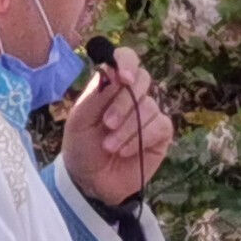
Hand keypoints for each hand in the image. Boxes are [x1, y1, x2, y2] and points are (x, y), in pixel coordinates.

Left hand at [61, 45, 174, 204]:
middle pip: (143, 80)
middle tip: (107, 124)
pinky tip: (125, 151)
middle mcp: (132, 95)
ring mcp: (149, 114)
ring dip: (128, 128)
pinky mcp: (161, 134)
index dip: (128, 63)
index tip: (123, 78)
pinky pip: (160, 126)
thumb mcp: (79, 119)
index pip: (126, 59)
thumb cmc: (81, 146)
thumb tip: (114, 70)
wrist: (89, 181)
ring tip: (109, 146)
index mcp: (111, 85)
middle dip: (124, 103)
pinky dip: (141, 138)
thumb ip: (96, 93)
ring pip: (150, 107)